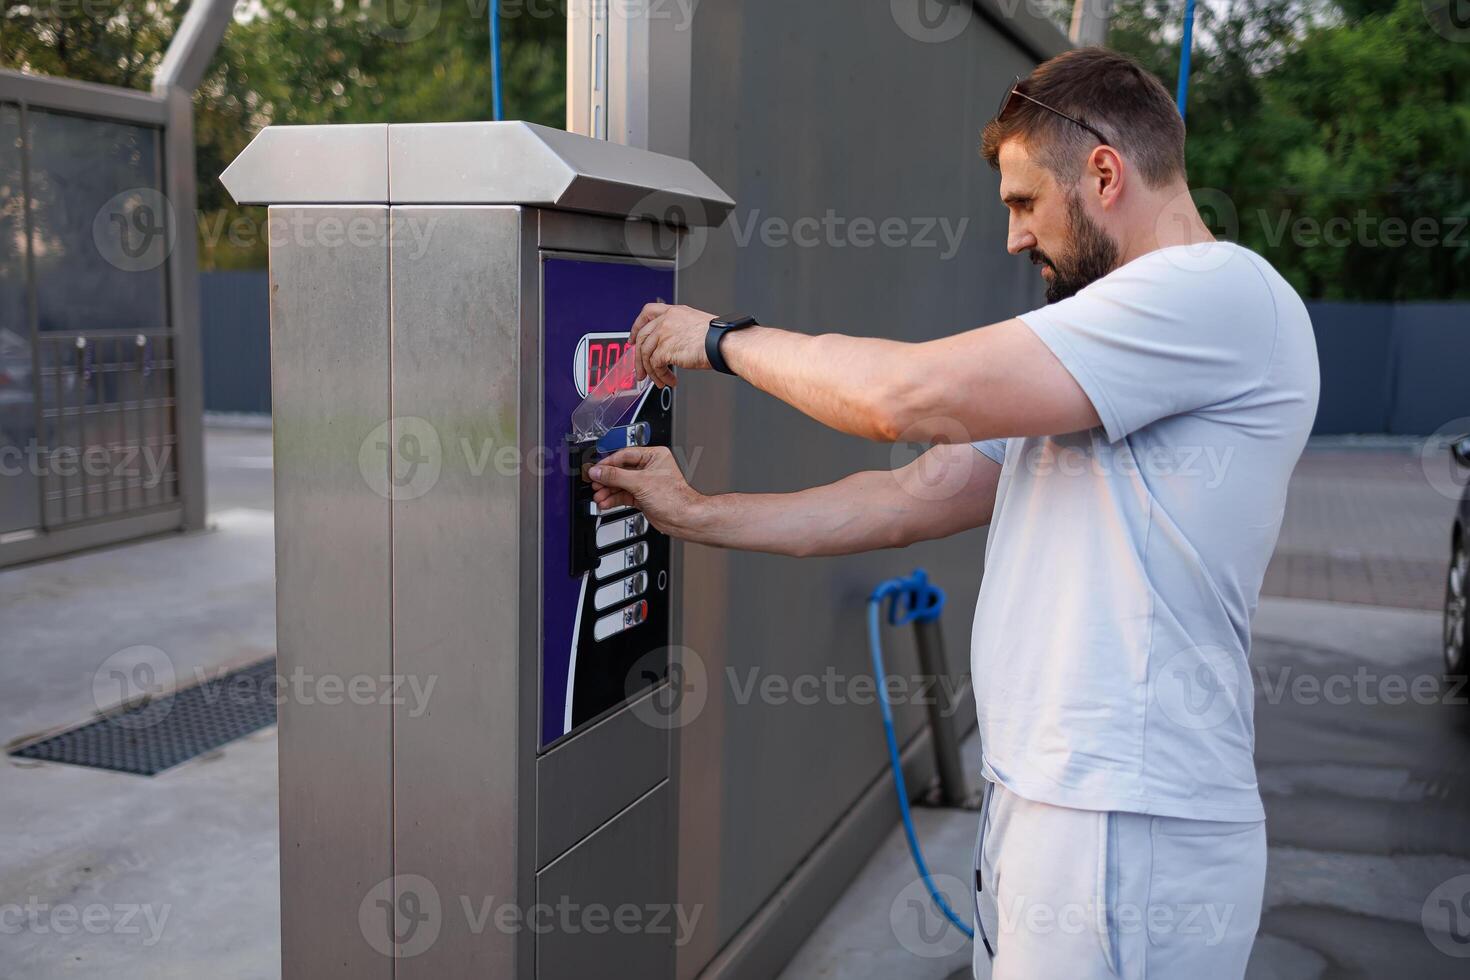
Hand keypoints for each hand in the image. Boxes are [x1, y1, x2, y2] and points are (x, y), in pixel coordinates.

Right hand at [588, 446, 703, 537]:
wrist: (682, 519)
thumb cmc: (674, 498)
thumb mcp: (640, 482)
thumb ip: (615, 476)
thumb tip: (598, 471)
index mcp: (654, 456)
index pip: (625, 455)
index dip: (608, 463)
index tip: (595, 470)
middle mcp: (650, 468)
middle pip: (621, 470)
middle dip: (607, 479)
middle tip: (594, 483)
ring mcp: (646, 483)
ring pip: (621, 484)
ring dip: (608, 490)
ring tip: (598, 496)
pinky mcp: (643, 497)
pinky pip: (624, 495)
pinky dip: (614, 499)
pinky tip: (605, 502)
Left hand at [629, 303, 715, 387]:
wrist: (722, 342)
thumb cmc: (716, 337)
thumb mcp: (695, 325)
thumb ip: (679, 330)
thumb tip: (671, 346)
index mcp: (674, 312)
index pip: (647, 312)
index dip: (637, 326)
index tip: (634, 338)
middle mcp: (666, 321)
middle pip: (642, 337)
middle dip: (638, 358)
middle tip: (641, 371)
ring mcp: (663, 334)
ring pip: (646, 354)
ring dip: (651, 372)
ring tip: (659, 381)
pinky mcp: (664, 350)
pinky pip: (655, 366)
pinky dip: (660, 376)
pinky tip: (668, 380)